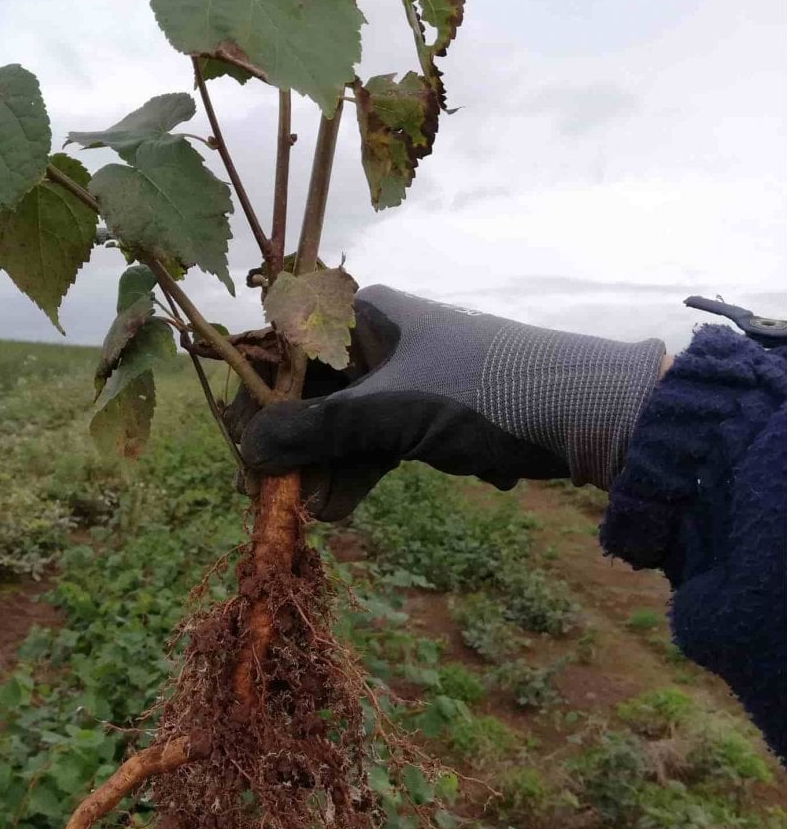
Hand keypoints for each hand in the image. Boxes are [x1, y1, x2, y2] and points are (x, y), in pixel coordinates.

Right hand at [230, 285, 665, 519]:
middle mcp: (378, 340)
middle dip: (294, 445)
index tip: (243, 443)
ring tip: (312, 513)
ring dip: (326, 467)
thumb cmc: (482, 392)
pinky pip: (376, 440)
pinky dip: (360, 471)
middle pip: (312, 392)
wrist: (584, 413)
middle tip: (272, 491)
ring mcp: (404, 377)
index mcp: (364, 315)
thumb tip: (249, 450)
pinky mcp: (427, 412)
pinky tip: (341, 507)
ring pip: (343, 422)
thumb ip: (317, 431)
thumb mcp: (391, 412)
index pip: (285, 349)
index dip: (257, 396)